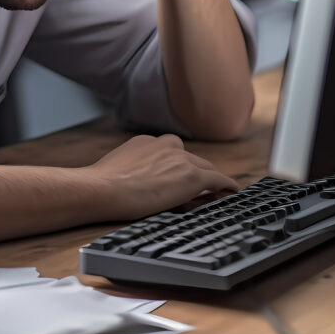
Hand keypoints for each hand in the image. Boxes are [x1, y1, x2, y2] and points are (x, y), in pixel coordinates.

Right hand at [83, 134, 238, 219]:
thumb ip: (131, 171)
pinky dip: (227, 185)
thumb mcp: (117, 171)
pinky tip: (232, 191)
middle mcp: (165, 145)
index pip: (169, 153)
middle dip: (198, 171)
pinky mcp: (192, 176)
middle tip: (205, 188)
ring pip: (205, 169)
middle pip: (191, 159)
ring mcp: (180, 159)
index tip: (178, 176)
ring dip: (212, 179)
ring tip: (221, 191)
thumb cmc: (101, 187)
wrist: (103, 189)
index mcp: (145, 142)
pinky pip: (217, 180)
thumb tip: (137, 184)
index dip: (177, 166)